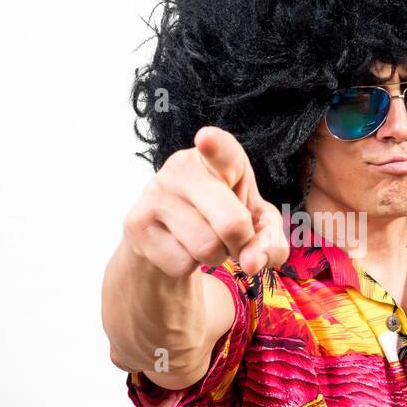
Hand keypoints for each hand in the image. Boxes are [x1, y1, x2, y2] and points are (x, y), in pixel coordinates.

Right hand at [123, 126, 289, 278]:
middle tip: (235, 240)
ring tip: (205, 239)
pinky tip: (181, 247)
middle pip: (231, 223)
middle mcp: (183, 167)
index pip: (219, 148)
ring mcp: (156, 193)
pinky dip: (190, 266)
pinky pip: (182, 264)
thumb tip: (252, 263)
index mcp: (218, 156)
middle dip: (241, 243)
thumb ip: (269, 239)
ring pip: (207, 248)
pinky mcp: (138, 223)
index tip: (206, 140)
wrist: (169, 233)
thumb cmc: (222, 216)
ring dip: (215, 256)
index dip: (215, 145)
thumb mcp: (257, 222)